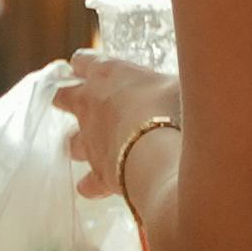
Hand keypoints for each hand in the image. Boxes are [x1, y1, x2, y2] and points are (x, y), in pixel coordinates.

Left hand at [47, 41, 178, 202]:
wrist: (164, 151)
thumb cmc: (175, 106)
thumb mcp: (179, 81)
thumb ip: (171, 85)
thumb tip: (186, 83)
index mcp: (108, 74)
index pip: (85, 62)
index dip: (84, 65)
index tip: (83, 66)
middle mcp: (91, 104)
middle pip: (64, 97)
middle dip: (68, 99)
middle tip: (72, 101)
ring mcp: (91, 140)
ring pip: (72, 142)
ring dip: (80, 144)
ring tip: (90, 147)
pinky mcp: (100, 171)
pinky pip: (89, 182)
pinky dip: (91, 185)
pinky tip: (93, 188)